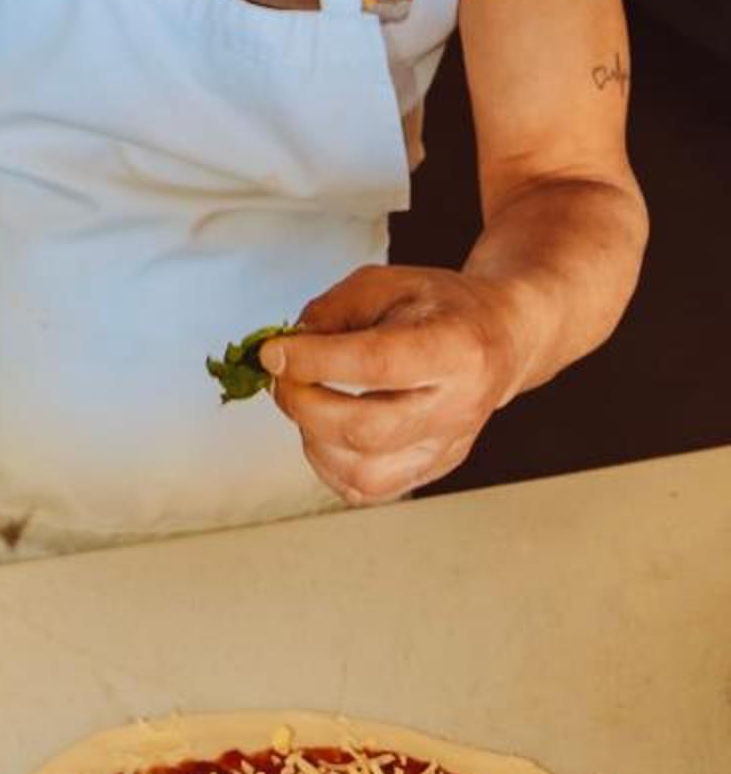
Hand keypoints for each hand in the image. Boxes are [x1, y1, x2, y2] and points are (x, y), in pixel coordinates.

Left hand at [263, 265, 526, 505]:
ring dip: (313, 440)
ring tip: (304, 401)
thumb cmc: (437, 306)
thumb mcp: (385, 282)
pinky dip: (328, 465)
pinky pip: (369, 490)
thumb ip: (331, 310)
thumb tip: (284, 351)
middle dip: (305, 406)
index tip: (274, 350)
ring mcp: (448, 447)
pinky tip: (321, 429)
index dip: (317, 361)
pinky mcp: (433, 469)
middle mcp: (457, 406)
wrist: (500, 339)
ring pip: (366, 473)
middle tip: (279, 378)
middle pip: (369, 430)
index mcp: (453, 347)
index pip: (377, 364)